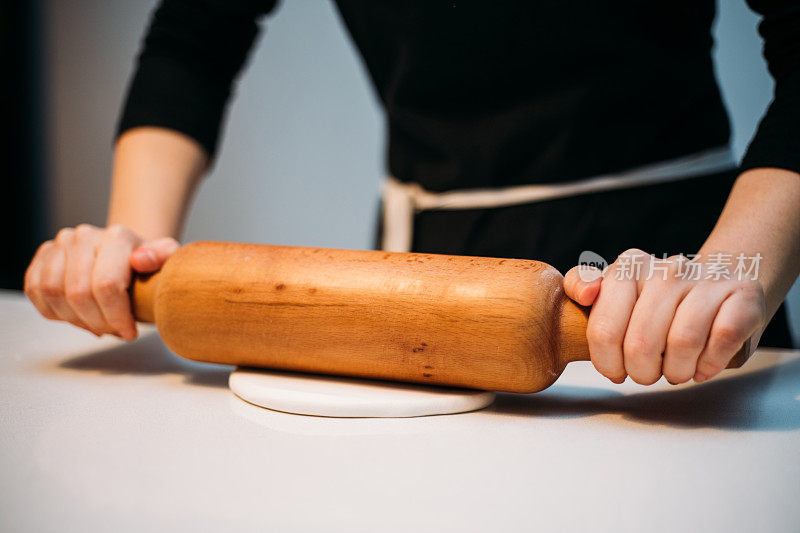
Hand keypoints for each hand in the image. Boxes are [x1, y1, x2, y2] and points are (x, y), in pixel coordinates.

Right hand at [24, 224, 178, 339]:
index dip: (115, 317)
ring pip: (52, 293)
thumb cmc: (149, 265)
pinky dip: (53, 312)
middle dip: (97, 322)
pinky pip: (35, 291)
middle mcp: (83, 236)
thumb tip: (141, 260)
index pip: (106, 285)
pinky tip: (77, 317)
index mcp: (117, 236)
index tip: (129, 332)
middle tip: (113, 331)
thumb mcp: (168, 261)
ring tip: (97, 325)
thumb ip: (164, 257)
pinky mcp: (42, 257)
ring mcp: (59, 244)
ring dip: (74, 319)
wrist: (128, 254)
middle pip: (78, 293)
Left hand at [563, 249, 765, 384]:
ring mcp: (708, 279)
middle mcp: (668, 268)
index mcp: (629, 267)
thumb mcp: (615, 290)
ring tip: (675, 370)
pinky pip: (722, 340)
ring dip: (677, 371)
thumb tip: (585, 294)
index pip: (603, 329)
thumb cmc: (661, 300)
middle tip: (646, 373)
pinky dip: (709, 364)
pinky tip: (702, 365)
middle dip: (642, 371)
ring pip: (683, 342)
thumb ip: (582, 284)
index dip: (607, 362)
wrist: (724, 283)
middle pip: (642, 343)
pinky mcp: (743, 295)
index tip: (615, 370)